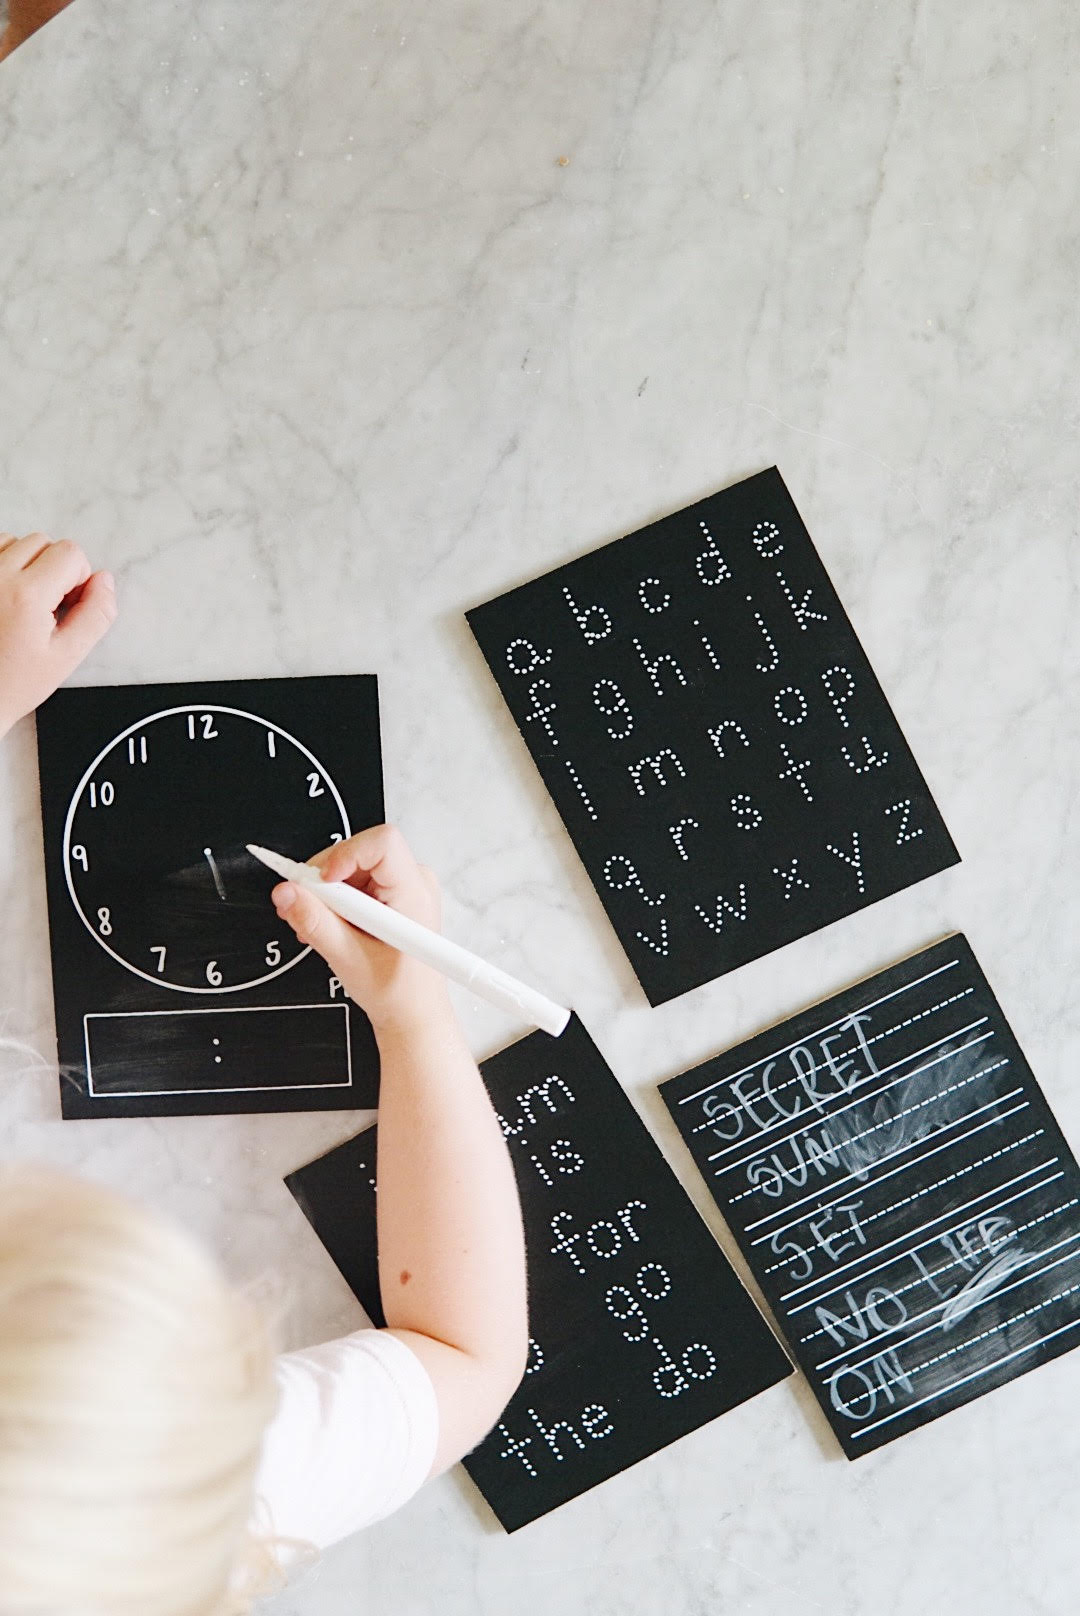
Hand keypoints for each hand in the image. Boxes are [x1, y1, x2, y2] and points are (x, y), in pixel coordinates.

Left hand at [0, 533, 116, 736]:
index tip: (65, 607)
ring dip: (26, 563)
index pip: (70, 553)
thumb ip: (95, 615)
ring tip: (22, 601)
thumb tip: (105, 581)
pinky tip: (6, 594)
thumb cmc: (11, 684)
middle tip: (45, 608)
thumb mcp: (66, 656)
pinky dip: (4, 563)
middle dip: (53, 569)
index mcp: (26, 595)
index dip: (78, 579)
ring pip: (15, 541)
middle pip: (43, 541)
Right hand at [271, 824, 451, 1035]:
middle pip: (361, 851)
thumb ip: (314, 922)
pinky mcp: (395, 893)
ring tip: (323, 926)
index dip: (344, 855)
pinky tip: (333, 925)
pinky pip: (358, 879)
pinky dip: (338, 899)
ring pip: (354, 866)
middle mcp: (416, 882)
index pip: (382, 843)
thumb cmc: (396, 991)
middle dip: (327, 878)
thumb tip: (287, 892)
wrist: (412, 1011)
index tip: (320, 881)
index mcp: (414, 893)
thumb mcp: (347, 958)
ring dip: (329, 892)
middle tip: (307, 907)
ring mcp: (407, 886)